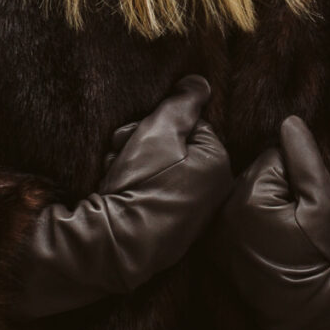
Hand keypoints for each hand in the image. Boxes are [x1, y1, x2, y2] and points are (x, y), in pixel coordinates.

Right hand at [9, 76, 233, 318]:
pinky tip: (115, 193)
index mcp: (218, 165)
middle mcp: (212, 192)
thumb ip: (182, 103)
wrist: (111, 245)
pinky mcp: (169, 233)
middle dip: (142, 142)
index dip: (157, 122)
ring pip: (159, 170)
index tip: (133, 131)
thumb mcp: (160, 131)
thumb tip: (200, 84)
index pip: (190, 124)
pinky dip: (133, 189)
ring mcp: (192, 216)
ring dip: (132, 163)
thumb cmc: (139, 184)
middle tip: (120, 148)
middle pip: (175, 147)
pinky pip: (152, 196)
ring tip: (114, 172)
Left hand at [212, 116, 329, 329]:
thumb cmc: (315, 253)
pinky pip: (231, 210)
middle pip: (257, 170)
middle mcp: (222, 210)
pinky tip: (264, 234)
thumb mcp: (323, 204)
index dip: (300, 174)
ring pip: (245, 188)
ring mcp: (213, 228)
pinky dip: (247, 216)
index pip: (274, 156)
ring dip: (266, 198)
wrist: (300, 304)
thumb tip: (290, 121)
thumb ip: (307, 161)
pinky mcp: (212, 243)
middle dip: (282, 183)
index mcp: (247, 197)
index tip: (308, 203)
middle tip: (299, 214)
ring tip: (284, 226)